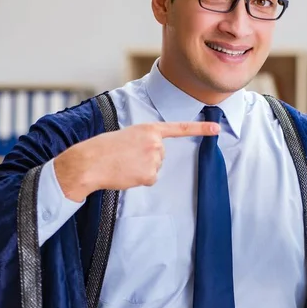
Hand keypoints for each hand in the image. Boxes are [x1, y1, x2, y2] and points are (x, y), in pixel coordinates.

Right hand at [54, 121, 219, 201]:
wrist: (89, 162)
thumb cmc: (103, 148)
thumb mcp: (127, 135)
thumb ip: (144, 140)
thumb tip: (153, 157)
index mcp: (149, 128)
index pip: (179, 128)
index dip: (200, 128)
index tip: (217, 128)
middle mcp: (155, 142)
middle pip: (160, 154)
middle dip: (146, 157)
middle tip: (126, 156)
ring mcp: (154, 159)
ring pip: (154, 168)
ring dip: (141, 168)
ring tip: (123, 164)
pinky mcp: (150, 175)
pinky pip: (149, 179)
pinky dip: (138, 179)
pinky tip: (125, 174)